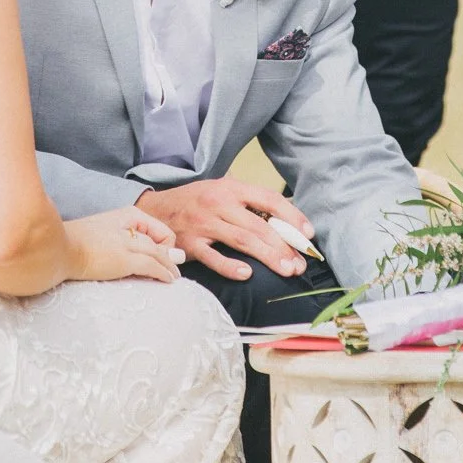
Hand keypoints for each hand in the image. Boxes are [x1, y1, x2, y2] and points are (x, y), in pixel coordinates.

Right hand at [63, 205, 183, 282]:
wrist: (57, 249)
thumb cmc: (77, 241)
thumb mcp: (106, 232)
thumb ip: (129, 237)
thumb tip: (154, 245)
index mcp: (126, 213)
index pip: (157, 228)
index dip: (164, 244)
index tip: (163, 258)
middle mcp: (131, 225)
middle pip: (160, 242)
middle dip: (170, 258)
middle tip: (174, 270)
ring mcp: (128, 243)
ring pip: (159, 254)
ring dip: (169, 267)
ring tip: (173, 277)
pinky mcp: (125, 259)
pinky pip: (153, 266)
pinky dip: (164, 272)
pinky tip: (168, 280)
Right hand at [136, 178, 313, 281]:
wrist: (154, 209)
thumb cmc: (196, 201)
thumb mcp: (221, 191)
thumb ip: (248, 203)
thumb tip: (285, 221)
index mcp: (231, 188)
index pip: (268, 199)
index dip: (291, 216)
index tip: (308, 234)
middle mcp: (218, 203)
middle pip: (258, 225)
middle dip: (283, 245)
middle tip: (300, 263)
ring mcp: (203, 224)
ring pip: (242, 240)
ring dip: (268, 256)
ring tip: (286, 270)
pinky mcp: (189, 243)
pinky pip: (213, 257)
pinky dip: (230, 266)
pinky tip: (247, 274)